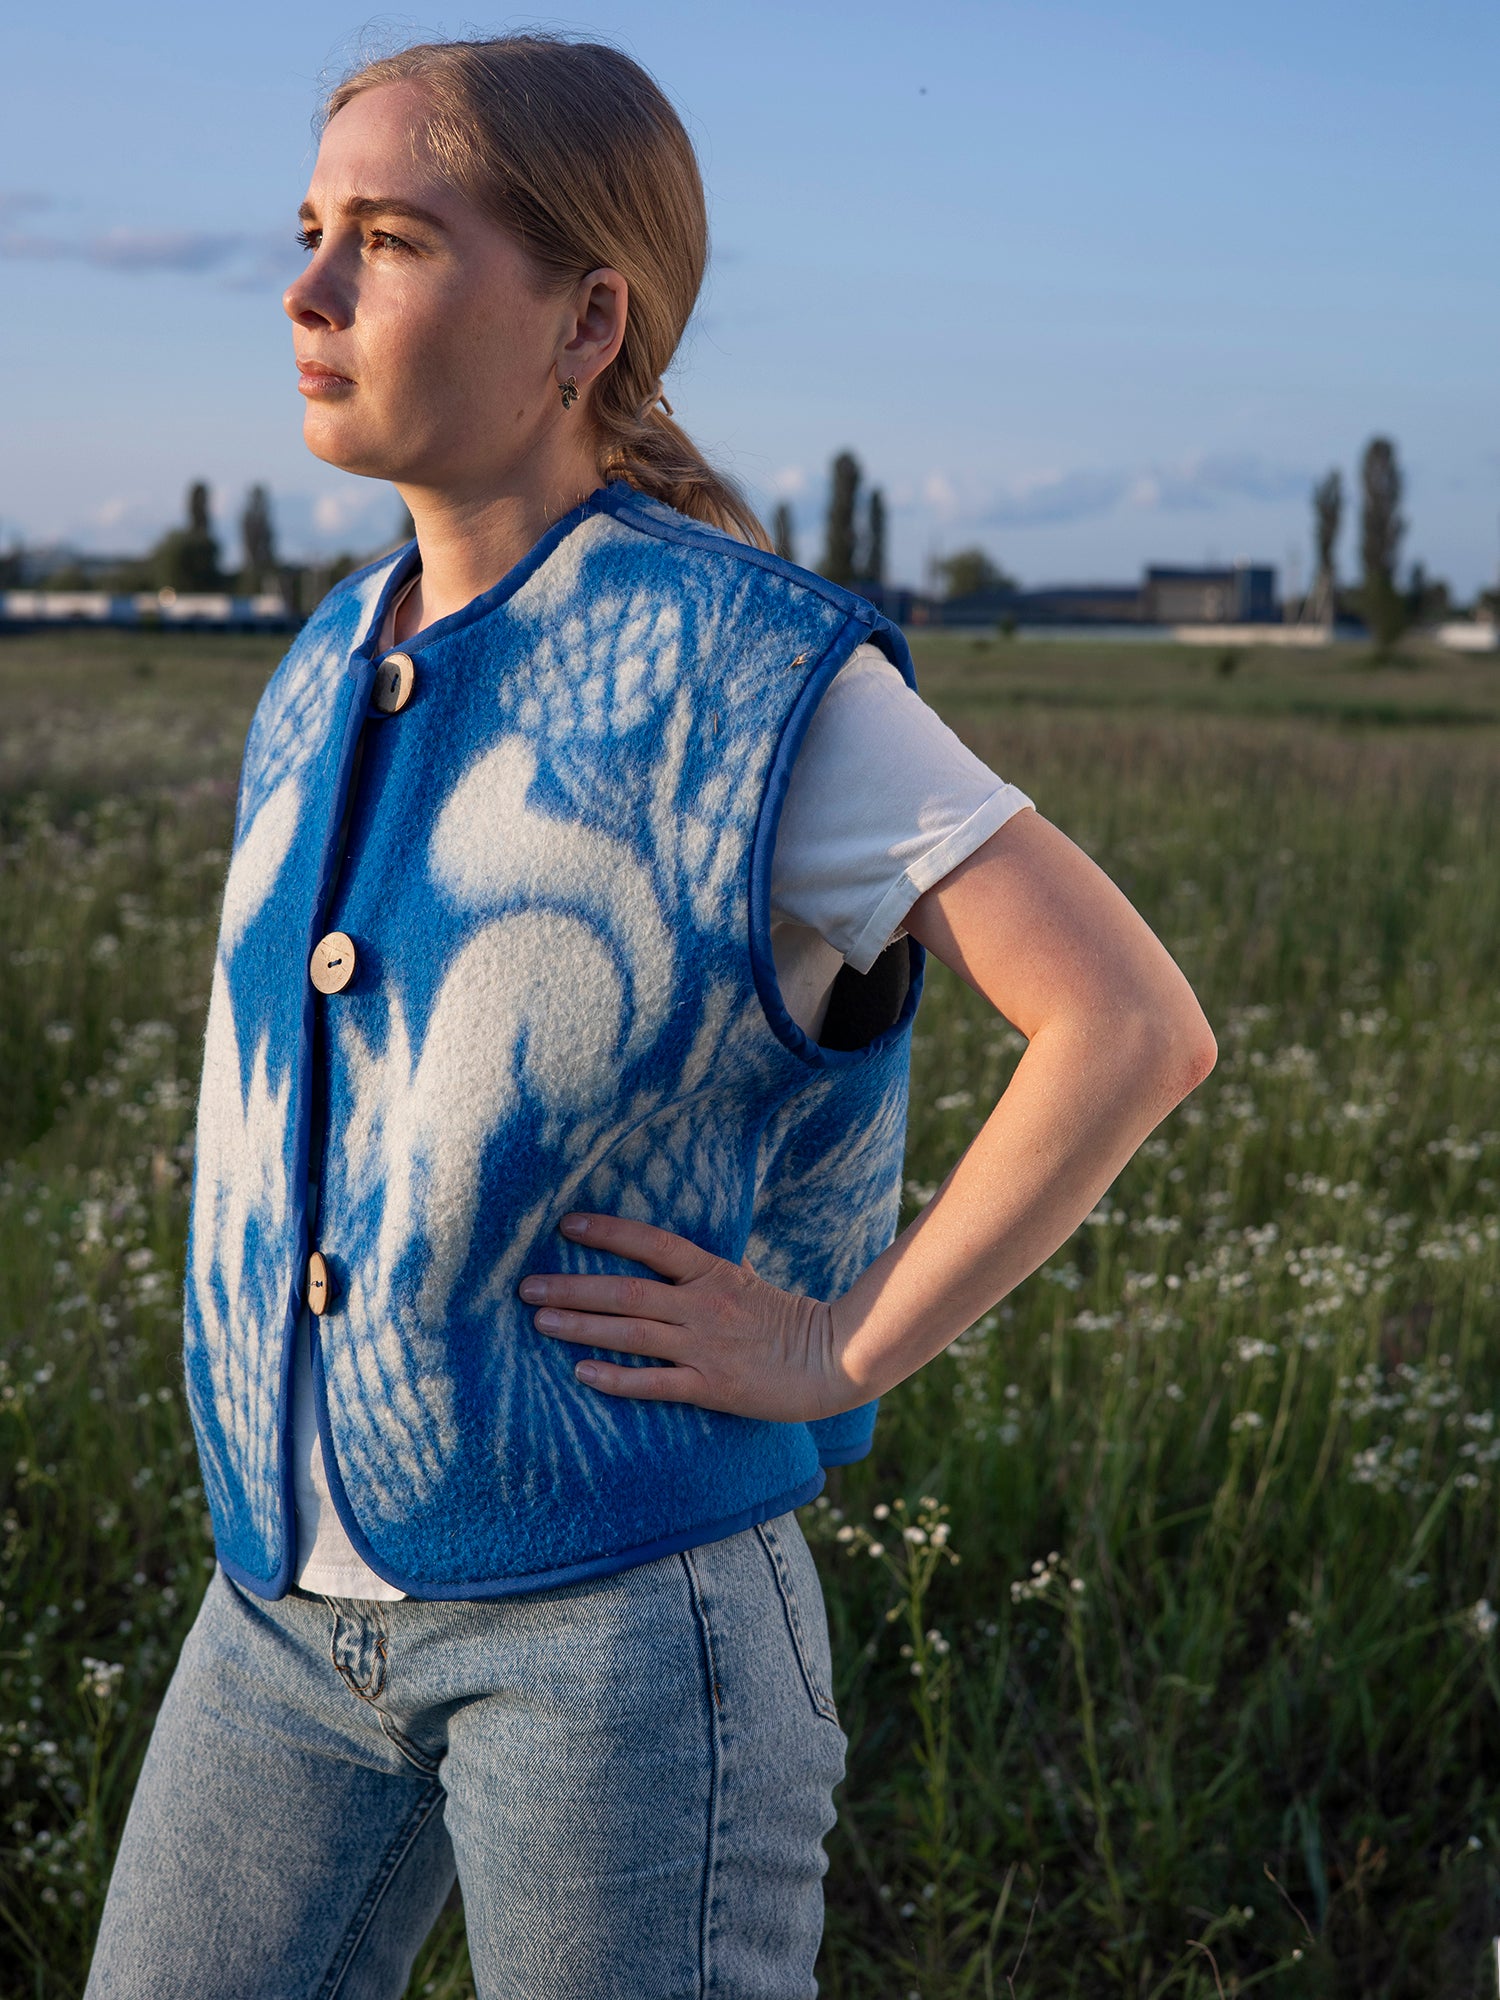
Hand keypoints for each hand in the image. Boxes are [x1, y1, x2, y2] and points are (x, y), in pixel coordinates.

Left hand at [518, 1213, 857, 1421]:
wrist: (833, 1361)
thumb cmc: (790, 1320)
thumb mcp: (752, 1282)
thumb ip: (714, 1269)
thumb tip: (681, 1256)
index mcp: (713, 1273)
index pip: (652, 1243)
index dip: (609, 1231)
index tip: (566, 1224)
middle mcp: (703, 1306)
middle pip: (626, 1290)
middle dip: (572, 1285)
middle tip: (526, 1285)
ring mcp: (705, 1347)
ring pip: (630, 1332)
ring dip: (580, 1326)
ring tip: (539, 1319)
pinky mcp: (711, 1388)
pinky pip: (654, 1383)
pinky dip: (616, 1378)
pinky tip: (581, 1373)